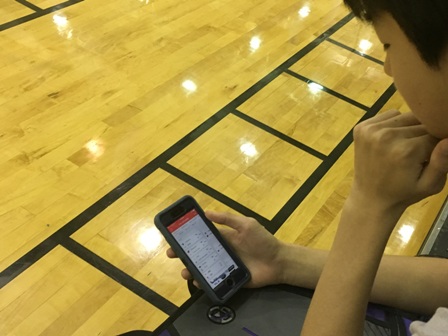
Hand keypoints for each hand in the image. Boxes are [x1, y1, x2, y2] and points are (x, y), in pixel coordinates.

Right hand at [166, 211, 284, 287]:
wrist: (279, 262)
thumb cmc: (263, 241)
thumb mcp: (246, 224)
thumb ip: (228, 219)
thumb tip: (207, 212)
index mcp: (224, 238)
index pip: (202, 236)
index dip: (189, 236)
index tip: (175, 235)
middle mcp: (221, 252)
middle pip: (198, 253)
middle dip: (184, 253)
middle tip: (172, 254)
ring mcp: (224, 267)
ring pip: (202, 268)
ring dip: (191, 269)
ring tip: (185, 271)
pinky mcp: (229, 280)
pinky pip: (213, 282)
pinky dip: (203, 282)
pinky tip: (198, 281)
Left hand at [351, 110, 447, 213]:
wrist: (370, 198)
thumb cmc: (403, 193)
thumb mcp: (430, 185)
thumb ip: (442, 162)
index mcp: (405, 150)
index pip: (435, 134)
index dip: (437, 145)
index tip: (429, 157)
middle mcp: (387, 135)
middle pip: (421, 124)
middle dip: (424, 137)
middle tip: (417, 155)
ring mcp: (371, 130)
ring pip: (406, 117)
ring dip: (410, 128)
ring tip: (404, 147)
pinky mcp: (362, 127)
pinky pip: (390, 115)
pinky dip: (395, 124)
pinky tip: (392, 141)